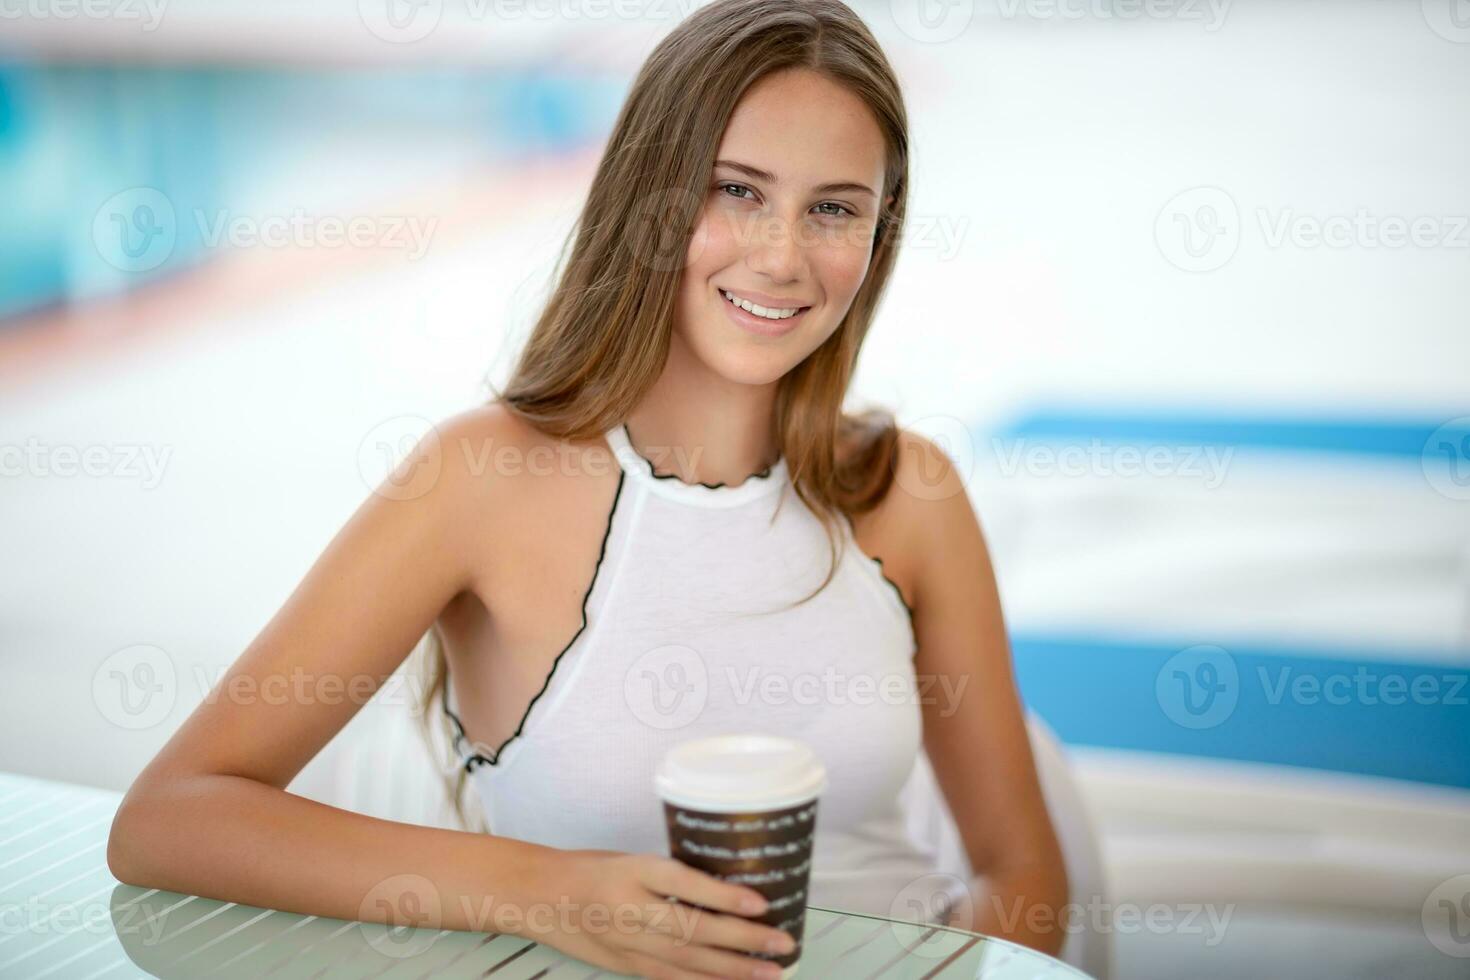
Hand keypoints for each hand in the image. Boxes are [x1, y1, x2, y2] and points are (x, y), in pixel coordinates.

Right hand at [530, 848, 796, 979]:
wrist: (541, 897)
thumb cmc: (593, 868)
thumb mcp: (632, 858)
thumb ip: (672, 875)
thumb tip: (728, 887)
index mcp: (632, 871)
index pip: (684, 884)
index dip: (723, 896)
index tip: (760, 902)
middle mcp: (630, 910)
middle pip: (692, 929)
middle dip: (743, 940)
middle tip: (783, 943)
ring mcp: (628, 943)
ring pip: (688, 962)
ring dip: (734, 970)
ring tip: (772, 972)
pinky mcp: (627, 966)